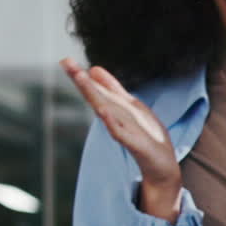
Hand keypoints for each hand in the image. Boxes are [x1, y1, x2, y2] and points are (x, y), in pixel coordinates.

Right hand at [60, 57, 182, 221]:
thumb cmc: (145, 136)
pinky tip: (102, 110)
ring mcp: (123, 131)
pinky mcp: (134, 144)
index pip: (96, 90)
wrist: (161, 166)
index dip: (82, 76)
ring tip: (81, 77)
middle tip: (65, 61)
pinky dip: (111, 122)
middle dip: (82, 81)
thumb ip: (113, 89)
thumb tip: (94, 69)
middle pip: (96, 97)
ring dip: (94, 95)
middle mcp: (115, 119)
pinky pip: (120, 132)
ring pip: (105, 110)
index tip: (65, 59)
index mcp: (115, 109)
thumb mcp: (131, 106)